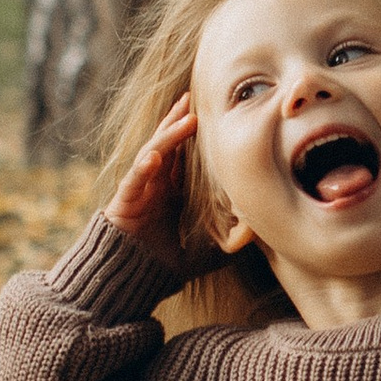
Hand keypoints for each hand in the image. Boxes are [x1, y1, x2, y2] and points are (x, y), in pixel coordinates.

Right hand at [110, 96, 225, 281]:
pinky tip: (155, 156)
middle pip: (164, 145)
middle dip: (177, 121)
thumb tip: (257, 233)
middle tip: (193, 99)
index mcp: (168, 192)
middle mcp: (151, 186)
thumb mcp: (202, 251)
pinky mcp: (124, 203)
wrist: (126, 282)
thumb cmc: (160, 265)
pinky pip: (133, 180)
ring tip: (187, 118)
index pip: (180, 156)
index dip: (191, 136)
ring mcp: (137, 191)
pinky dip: (144, 167)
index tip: (208, 115)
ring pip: (152, 154)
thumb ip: (226, 242)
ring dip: (169, 136)